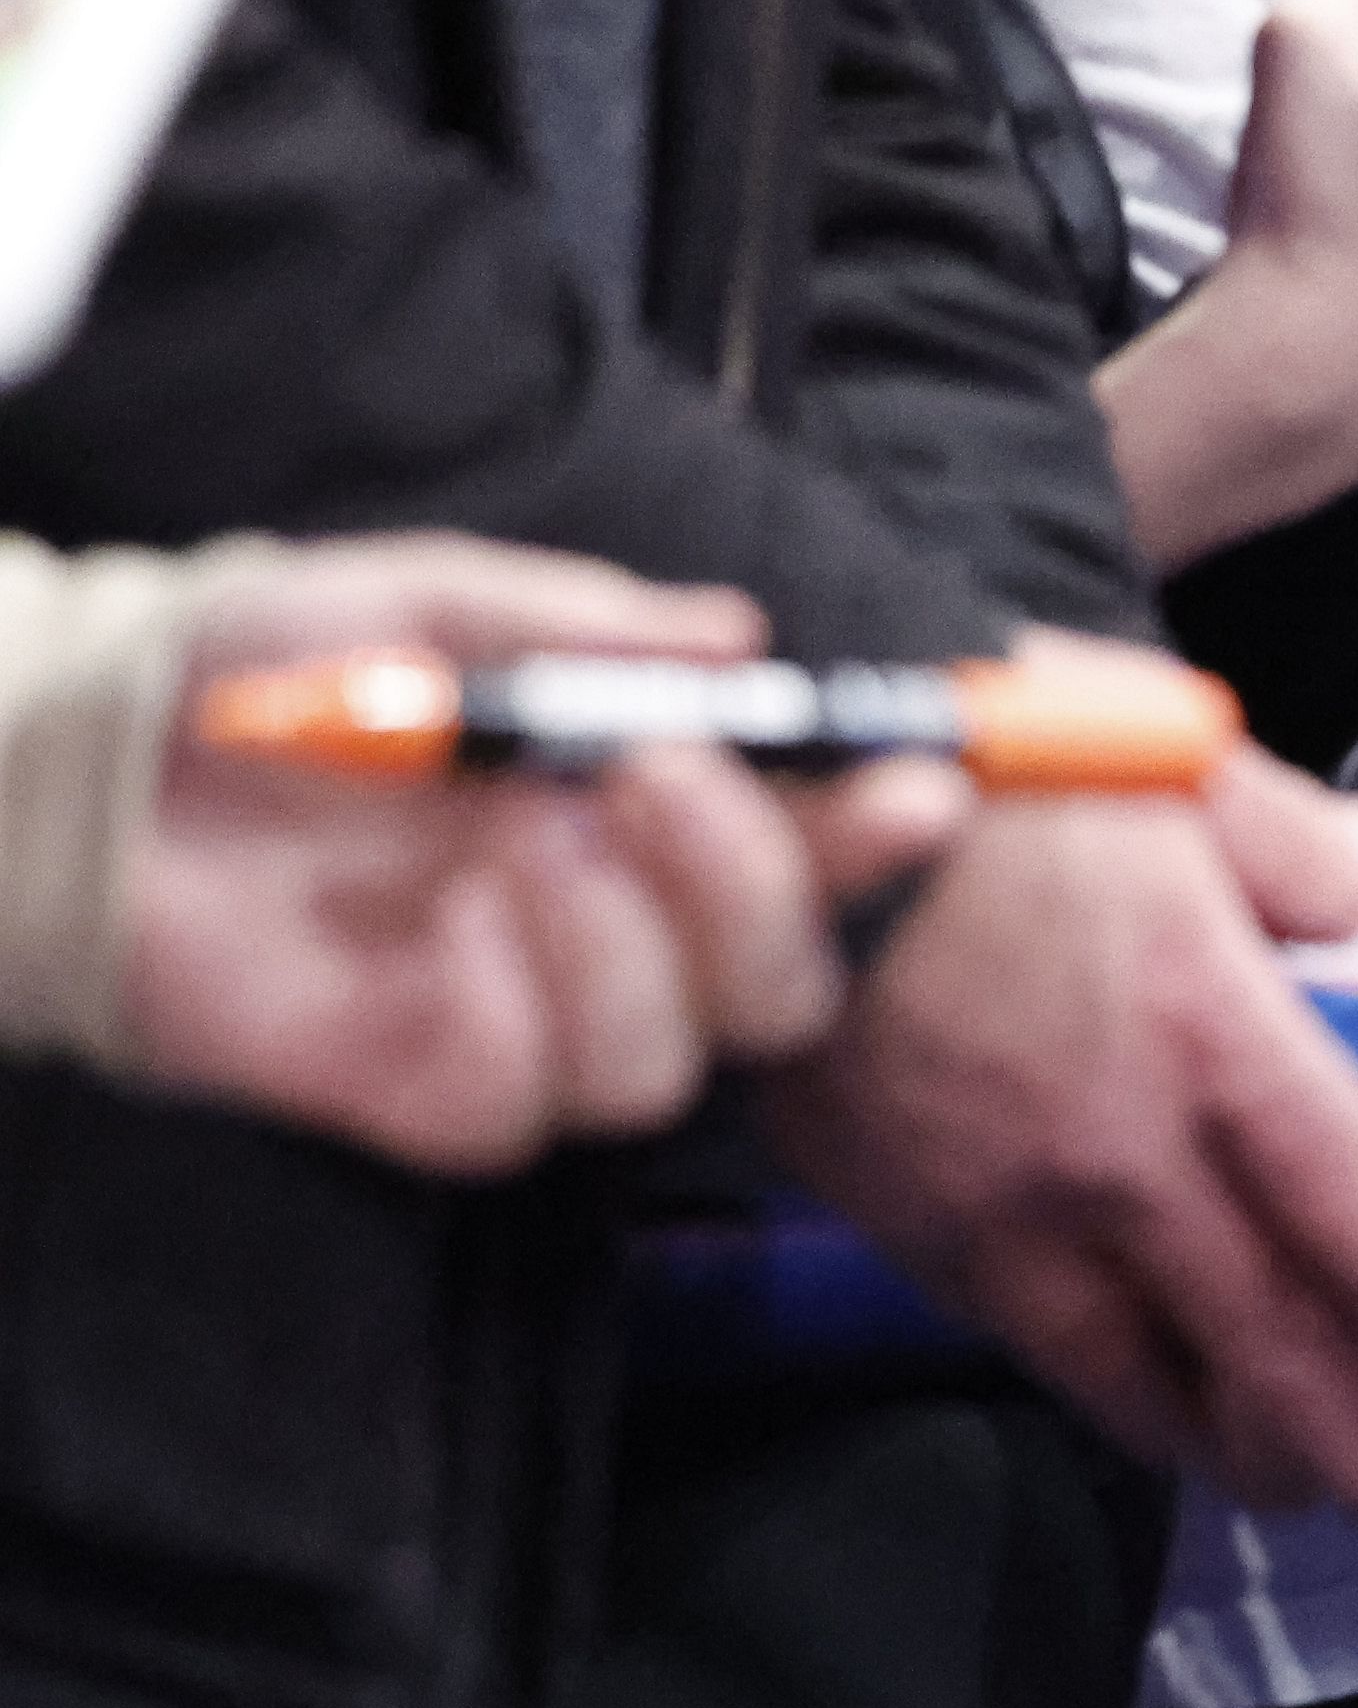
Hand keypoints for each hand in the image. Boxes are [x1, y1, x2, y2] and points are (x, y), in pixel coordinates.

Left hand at [120, 541, 968, 1173]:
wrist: (95, 766)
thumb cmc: (264, 679)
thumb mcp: (428, 608)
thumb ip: (579, 626)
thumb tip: (736, 636)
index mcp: (644, 821)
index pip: (815, 852)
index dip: (882, 831)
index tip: (911, 780)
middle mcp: (614, 937)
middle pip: (779, 988)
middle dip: (755, 886)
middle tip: (654, 775)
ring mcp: (527, 1026)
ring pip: (669, 1061)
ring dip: (622, 944)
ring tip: (516, 836)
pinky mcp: (429, 1095)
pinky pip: (525, 1099)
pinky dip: (506, 1004)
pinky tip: (442, 925)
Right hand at [767, 717, 1357, 1530]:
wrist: (751, 807)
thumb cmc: (987, 769)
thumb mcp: (1188, 764)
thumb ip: (1324, 855)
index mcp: (1212, 1032)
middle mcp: (1118, 1153)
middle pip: (1274, 1349)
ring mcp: (1006, 1213)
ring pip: (1152, 1388)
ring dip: (1259, 1456)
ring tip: (1339, 1491)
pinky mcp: (916, 1235)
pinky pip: (1048, 1353)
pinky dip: (1132, 1405)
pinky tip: (1184, 1420)